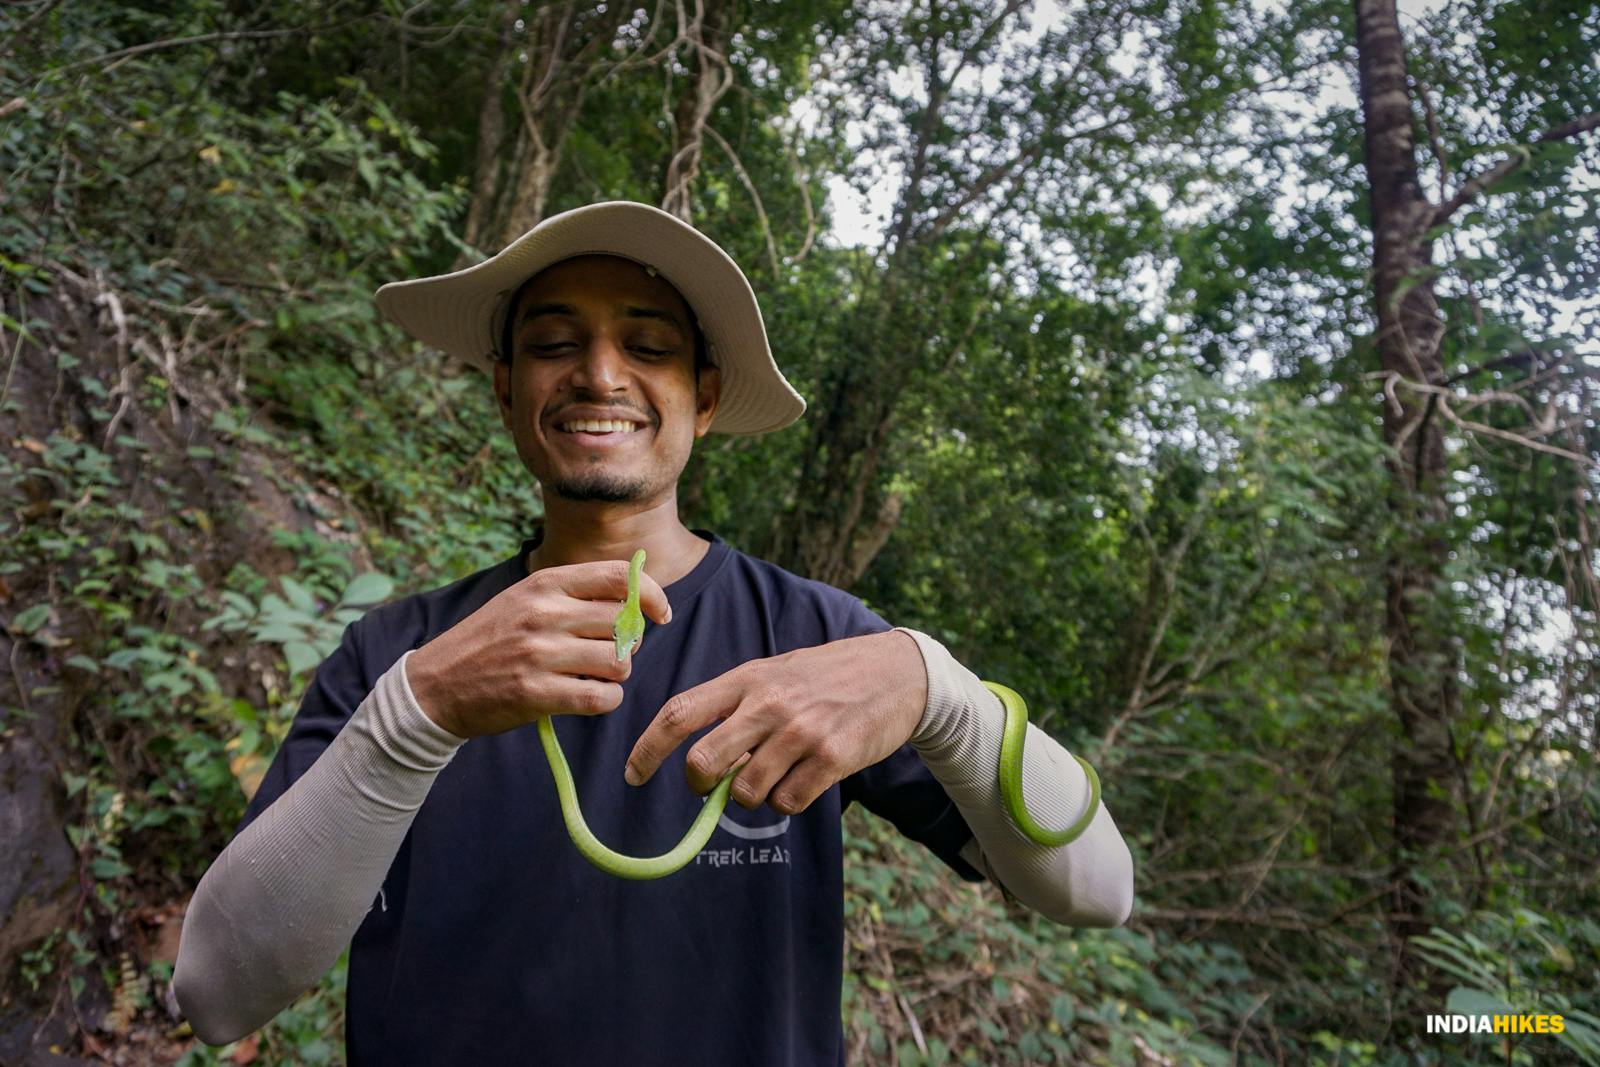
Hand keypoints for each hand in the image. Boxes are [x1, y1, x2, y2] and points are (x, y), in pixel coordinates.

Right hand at [406, 559, 670, 738]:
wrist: (435, 685)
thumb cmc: (490, 641)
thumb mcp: (524, 599)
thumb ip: (574, 594)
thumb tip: (637, 597)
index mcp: (544, 583)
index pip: (618, 576)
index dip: (651, 595)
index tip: (660, 615)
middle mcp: (544, 613)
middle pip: (624, 623)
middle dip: (629, 643)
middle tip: (607, 654)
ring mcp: (539, 653)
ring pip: (620, 663)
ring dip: (615, 675)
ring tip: (591, 676)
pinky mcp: (535, 693)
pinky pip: (601, 697)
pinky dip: (604, 701)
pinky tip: (587, 697)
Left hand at [623, 630, 928, 814]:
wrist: (897, 672)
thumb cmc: (826, 676)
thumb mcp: (776, 675)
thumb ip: (737, 709)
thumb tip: (704, 763)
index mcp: (748, 679)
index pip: (680, 713)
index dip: (648, 749)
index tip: (633, 775)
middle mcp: (769, 703)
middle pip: (703, 761)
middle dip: (699, 784)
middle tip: (713, 785)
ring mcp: (802, 731)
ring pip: (746, 791)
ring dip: (751, 795)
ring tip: (775, 773)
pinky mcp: (833, 757)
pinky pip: (788, 801)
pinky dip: (788, 799)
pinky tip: (805, 778)